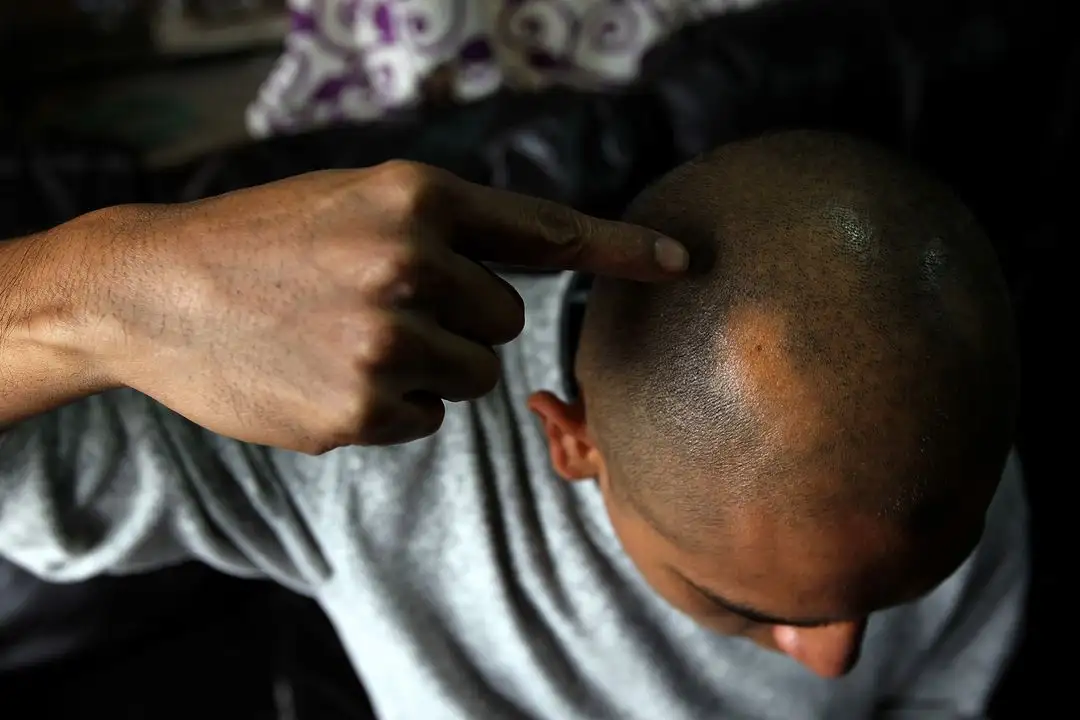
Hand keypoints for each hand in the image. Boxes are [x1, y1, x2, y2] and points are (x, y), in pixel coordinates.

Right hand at [79, 162, 686, 451]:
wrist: (155, 289)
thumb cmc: (265, 242)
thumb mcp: (356, 201)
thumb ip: (444, 229)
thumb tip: (527, 273)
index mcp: (417, 197)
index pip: (544, 230)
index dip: (621, 249)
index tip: (682, 262)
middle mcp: (411, 262)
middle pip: (505, 320)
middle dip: (460, 319)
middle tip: (380, 305)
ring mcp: (387, 341)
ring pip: (471, 376)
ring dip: (427, 366)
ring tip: (346, 339)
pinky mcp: (362, 409)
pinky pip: (426, 420)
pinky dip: (390, 408)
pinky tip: (327, 378)